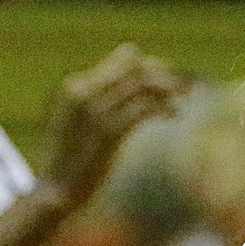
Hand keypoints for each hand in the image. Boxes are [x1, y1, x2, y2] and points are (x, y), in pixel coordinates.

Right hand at [41, 43, 184, 214]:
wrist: (56, 189)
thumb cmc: (75, 159)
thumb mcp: (85, 123)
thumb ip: (107, 102)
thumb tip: (142, 93)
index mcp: (77, 85)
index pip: (128, 56)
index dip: (157, 66)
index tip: (174, 81)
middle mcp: (83, 91)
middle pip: (138, 65)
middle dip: (168, 74)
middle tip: (188, 89)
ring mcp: (93, 110)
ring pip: (143, 83)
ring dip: (169, 89)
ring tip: (180, 105)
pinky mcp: (106, 132)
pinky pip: (143, 108)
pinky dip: (164, 109)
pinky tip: (173, 116)